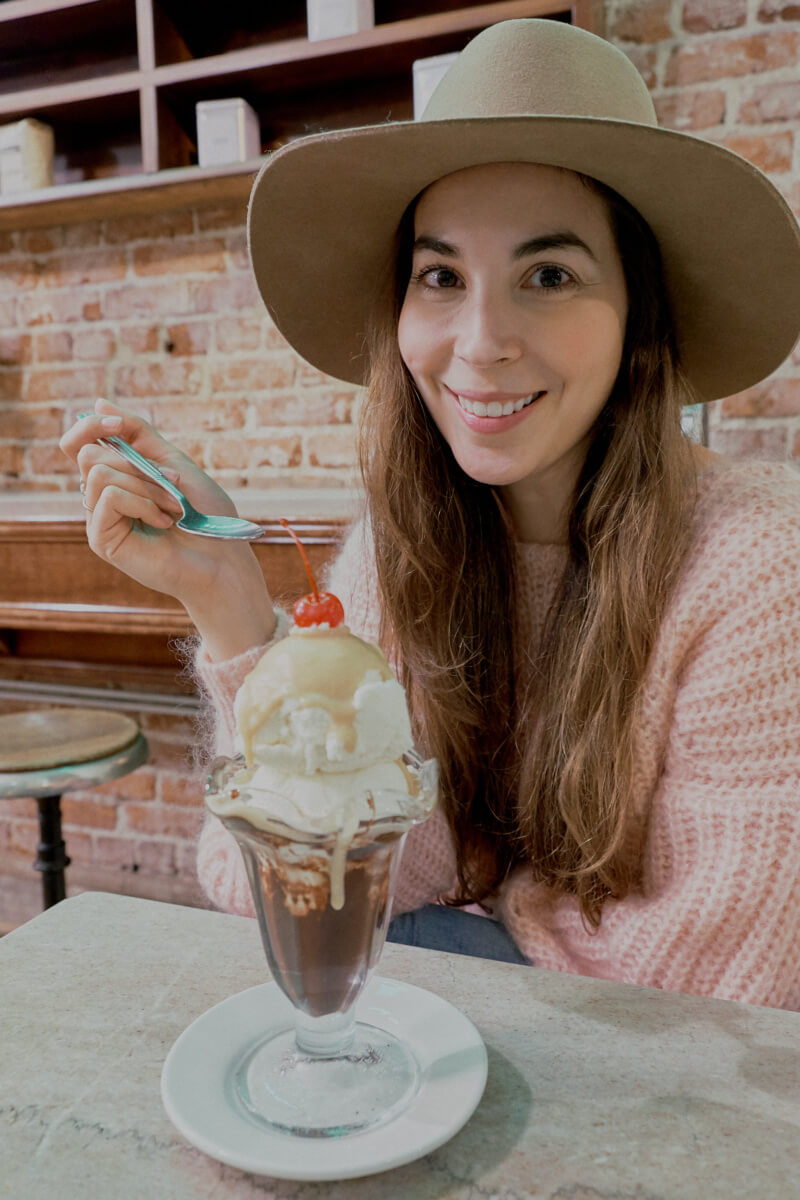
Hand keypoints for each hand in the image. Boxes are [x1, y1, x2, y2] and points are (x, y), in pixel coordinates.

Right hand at [60, 398, 275, 656]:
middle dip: (137, 464)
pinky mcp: (102, 538)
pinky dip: (142, 502)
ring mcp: (99, 519)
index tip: (120, 425)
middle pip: (89, 454)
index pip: (80, 442)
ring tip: (172, 508)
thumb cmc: (204, 514)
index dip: (92, 425)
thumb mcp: (172, 461)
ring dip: (145, 485)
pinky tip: (163, 522)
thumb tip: (98, 403)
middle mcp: (101, 497)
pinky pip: (109, 496)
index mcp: (117, 477)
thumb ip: (136, 433)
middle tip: (173, 487)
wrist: (222, 557)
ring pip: (98, 473)